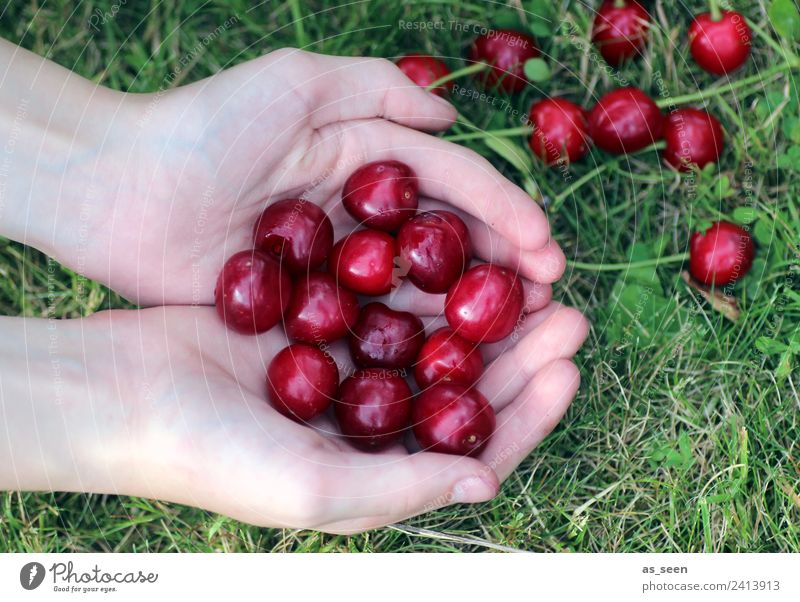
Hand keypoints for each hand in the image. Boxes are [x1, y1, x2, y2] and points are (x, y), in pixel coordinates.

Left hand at [54, 48, 564, 303]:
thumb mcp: (293, 81)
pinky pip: (368, 328)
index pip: (453, 187)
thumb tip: (449, 114)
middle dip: (501, 273)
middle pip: (446, 246)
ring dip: (467, 317)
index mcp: (366, 160)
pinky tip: (446, 368)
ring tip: (518, 343)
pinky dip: (407, 345)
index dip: (504, 215)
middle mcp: (360, 217)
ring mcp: (336, 268)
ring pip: (415, 293)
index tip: (546, 253)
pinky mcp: (305, 309)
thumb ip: (375, 87)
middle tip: (552, 307)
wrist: (118, 190)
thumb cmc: (204, 128)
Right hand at [82, 301, 585, 533]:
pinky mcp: (322, 326)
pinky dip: (425, 285)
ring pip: (436, 340)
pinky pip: (390, 302)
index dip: (529, 412)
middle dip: (520, 352)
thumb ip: (403, 486)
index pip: (474, 448)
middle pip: (465, 386)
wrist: (124, 396)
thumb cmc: (213, 457)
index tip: (567, 369)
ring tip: (530, 279)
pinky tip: (457, 258)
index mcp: (377, 469)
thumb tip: (486, 484)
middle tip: (567, 311)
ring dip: (482, 313)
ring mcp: (348, 371)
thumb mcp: (313, 487)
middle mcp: (370, 422)